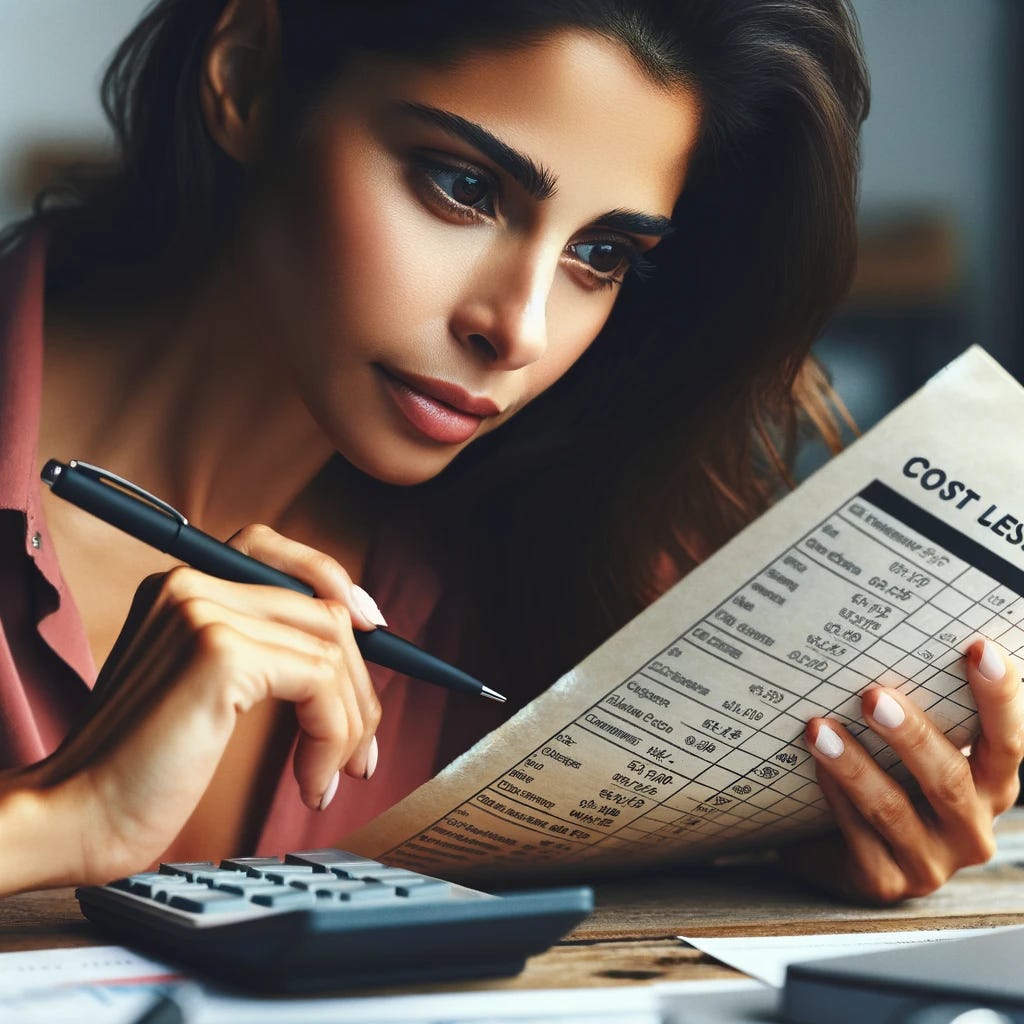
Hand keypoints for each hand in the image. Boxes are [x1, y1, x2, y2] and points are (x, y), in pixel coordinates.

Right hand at [2, 525, 384, 890]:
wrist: (76, 817)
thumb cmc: (140, 768)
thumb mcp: (205, 689)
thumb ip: (260, 648)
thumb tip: (354, 634)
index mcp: (180, 586)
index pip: (279, 554)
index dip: (336, 583)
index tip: (374, 631)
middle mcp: (190, 584)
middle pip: (323, 610)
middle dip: (360, 684)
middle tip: (364, 749)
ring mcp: (204, 612)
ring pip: (332, 650)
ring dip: (351, 722)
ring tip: (334, 773)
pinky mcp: (221, 653)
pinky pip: (321, 682)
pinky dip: (333, 736)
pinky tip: (311, 781)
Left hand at [785, 640, 1022, 903]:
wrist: (835, 846)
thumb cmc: (885, 775)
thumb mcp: (910, 745)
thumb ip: (916, 707)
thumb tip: (887, 637)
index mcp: (990, 785)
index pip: (1007, 742)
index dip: (1000, 698)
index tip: (979, 648)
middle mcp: (969, 829)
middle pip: (950, 780)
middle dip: (913, 736)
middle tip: (873, 695)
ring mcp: (929, 862)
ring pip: (894, 810)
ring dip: (855, 765)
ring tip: (819, 727)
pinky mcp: (884, 882)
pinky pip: (858, 837)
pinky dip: (833, 795)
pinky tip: (810, 764)